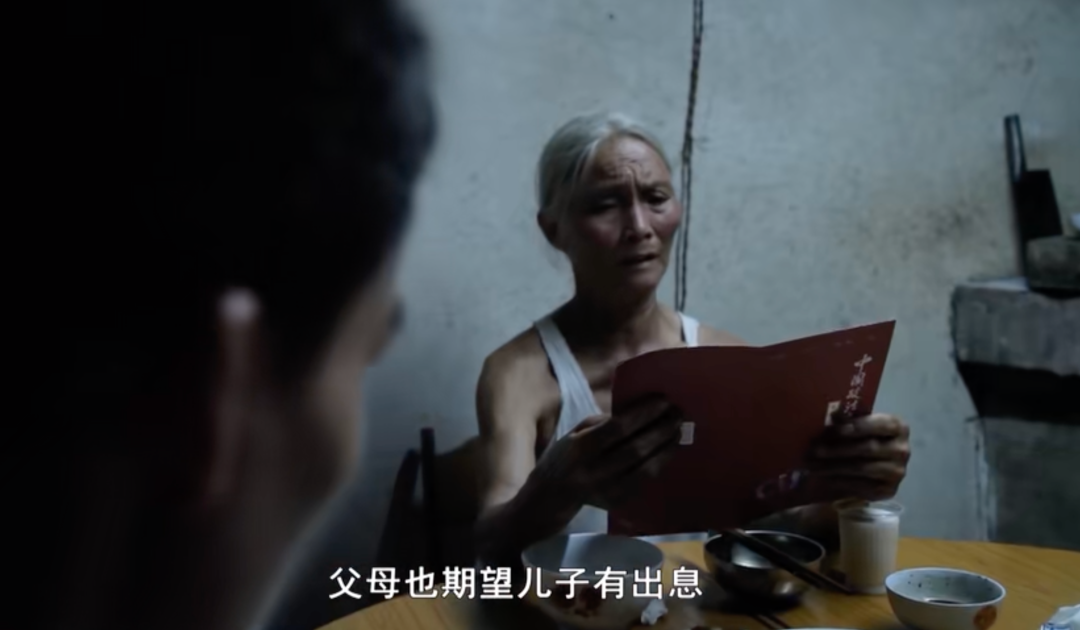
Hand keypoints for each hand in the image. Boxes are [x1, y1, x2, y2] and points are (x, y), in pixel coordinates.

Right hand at [529, 398, 683, 512]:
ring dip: (665, 448)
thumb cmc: (566, 456)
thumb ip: (603, 422)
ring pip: (644, 469)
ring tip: (678, 431)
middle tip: (678, 414)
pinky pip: (644, 482)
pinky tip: (668, 450)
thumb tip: (638, 412)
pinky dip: (659, 464)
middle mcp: (592, 471)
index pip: (617, 428)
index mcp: (579, 447)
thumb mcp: (576, 433)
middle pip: (635, 449)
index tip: (663, 401)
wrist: (551, 497)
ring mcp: (605, 491)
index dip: (643, 414)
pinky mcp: (616, 503)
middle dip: (660, 429)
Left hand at [805, 413, 910, 502]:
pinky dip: (840, 481)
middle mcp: (902, 450)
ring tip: (813, 465)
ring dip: (834, 467)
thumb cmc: (864, 437)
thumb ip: (848, 419)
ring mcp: (897, 472)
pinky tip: (824, 477)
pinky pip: (861, 486)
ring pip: (862, 468)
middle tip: (813, 450)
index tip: (831, 430)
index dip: (856, 427)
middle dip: (837, 449)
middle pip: (868, 448)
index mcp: (898, 427)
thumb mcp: (860, 424)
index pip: (879, 425)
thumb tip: (831, 413)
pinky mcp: (888, 490)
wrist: (877, 464)